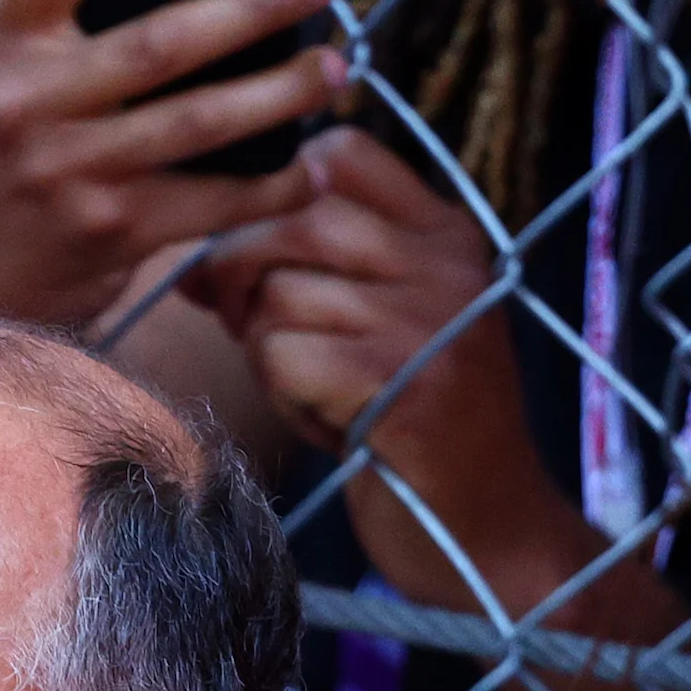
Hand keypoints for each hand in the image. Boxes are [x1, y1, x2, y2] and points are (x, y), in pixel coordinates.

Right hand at [0, 0, 343, 327]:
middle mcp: (29, 100)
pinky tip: (315, 169)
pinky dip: (276, 188)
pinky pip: (214, 203)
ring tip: (335, 68)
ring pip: (201, 123)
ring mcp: (71, 170)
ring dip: (284, 93)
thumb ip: (54, 0)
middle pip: (162, 43)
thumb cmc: (2, 142)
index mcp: (1, 38)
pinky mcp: (112, 232)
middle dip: (256, 7)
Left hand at [189, 126, 588, 606]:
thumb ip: (315, 275)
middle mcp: (446, 262)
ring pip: (281, 293)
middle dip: (245, 278)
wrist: (490, 535)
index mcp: (447, 236)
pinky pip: (286, 354)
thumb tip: (199, 255)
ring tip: (312, 392)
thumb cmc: (413, 434)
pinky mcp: (402, 383)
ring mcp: (429, 320)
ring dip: (268, 352)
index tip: (270, 262)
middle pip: (294, 219)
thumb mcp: (381, 332)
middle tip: (255, 334)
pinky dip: (285, 394)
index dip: (277, 200)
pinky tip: (326, 423)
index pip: (340, 155)